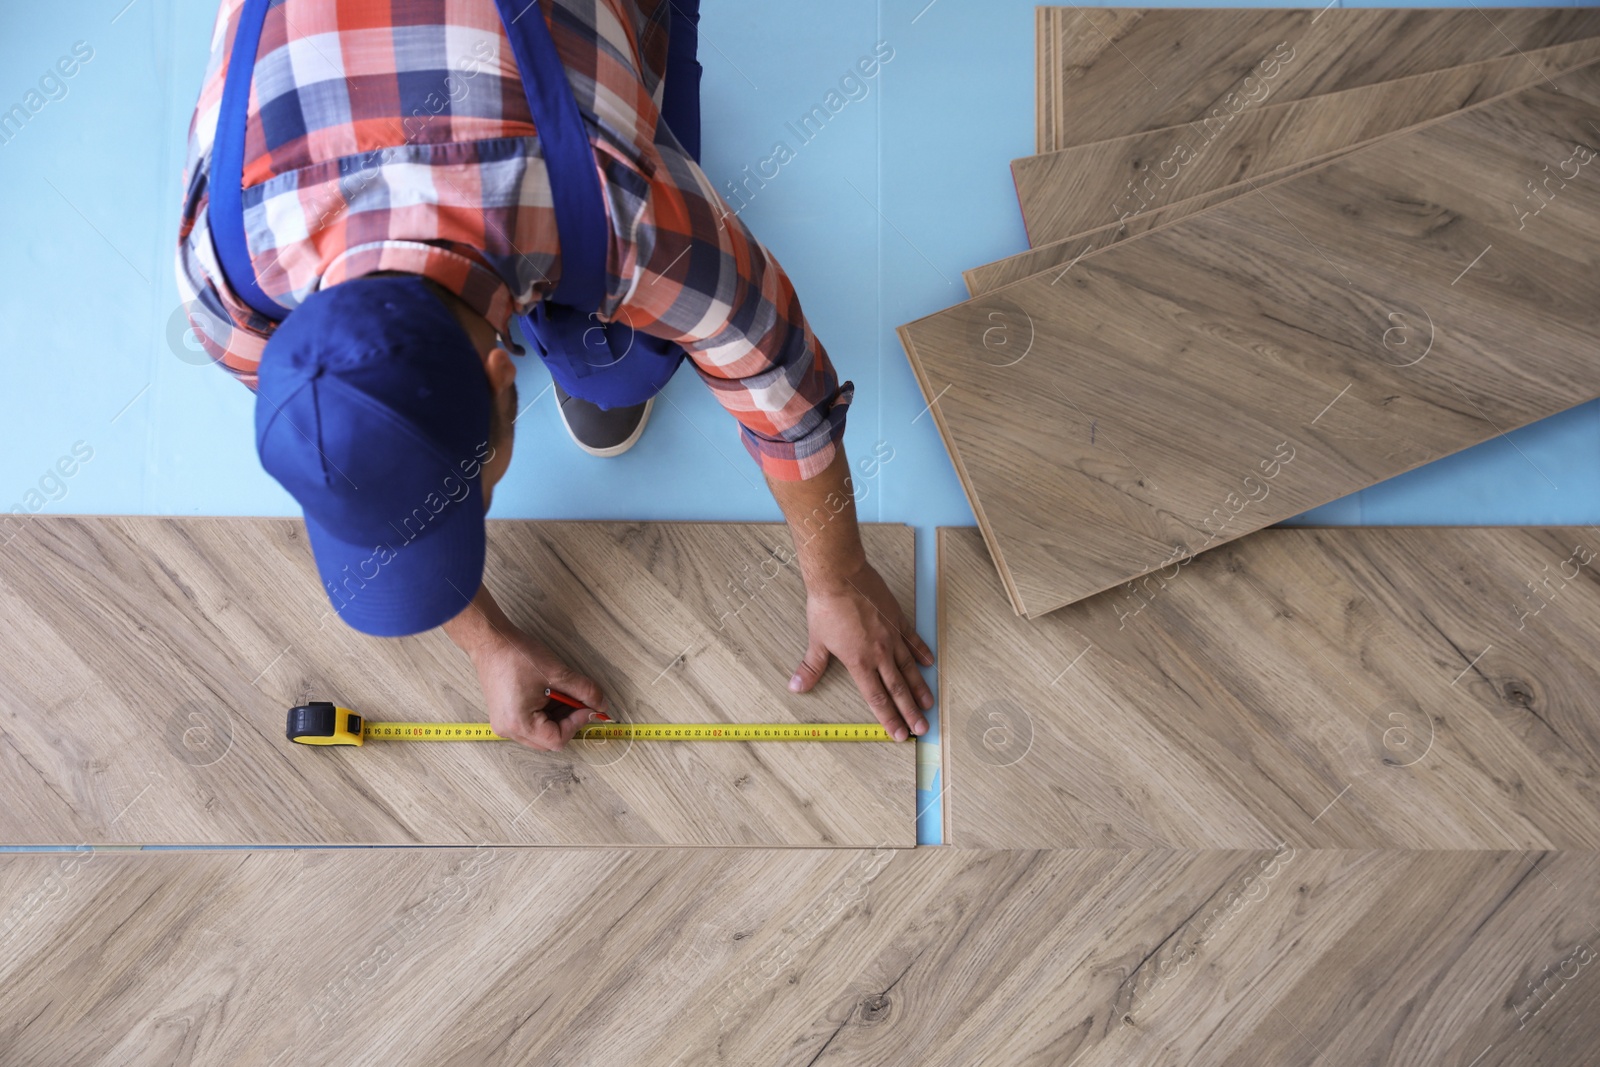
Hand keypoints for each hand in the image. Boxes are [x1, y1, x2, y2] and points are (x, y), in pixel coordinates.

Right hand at [469, 625, 607, 750]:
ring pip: (542, 733)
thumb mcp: (557, 673)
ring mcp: (505, 724)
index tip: (587, 706)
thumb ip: (584, 691)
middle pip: (549, 740)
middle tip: (578, 700)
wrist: (490, 642)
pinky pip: (532, 724)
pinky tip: (550, 693)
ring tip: (561, 692)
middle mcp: (509, 730)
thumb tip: (600, 705)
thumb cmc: (517, 656)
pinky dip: (546, 713)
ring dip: (558, 716)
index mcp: (520, 724)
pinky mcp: (505, 716)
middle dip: (568, 721)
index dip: (577, 723)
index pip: (558, 739)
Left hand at [788, 562, 933, 740]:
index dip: (888, 718)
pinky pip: (912, 639)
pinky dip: (921, 652)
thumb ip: (811, 667)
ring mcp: (891, 635)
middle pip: (898, 689)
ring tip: (929, 704)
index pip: (876, 698)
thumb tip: (797, 686)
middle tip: (922, 728)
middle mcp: (879, 653)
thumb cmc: (827, 606)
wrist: (840, 575)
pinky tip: (928, 663)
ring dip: (919, 688)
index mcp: (859, 662)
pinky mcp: (897, 618)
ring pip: (909, 668)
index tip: (899, 734)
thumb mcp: (817, 641)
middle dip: (910, 712)